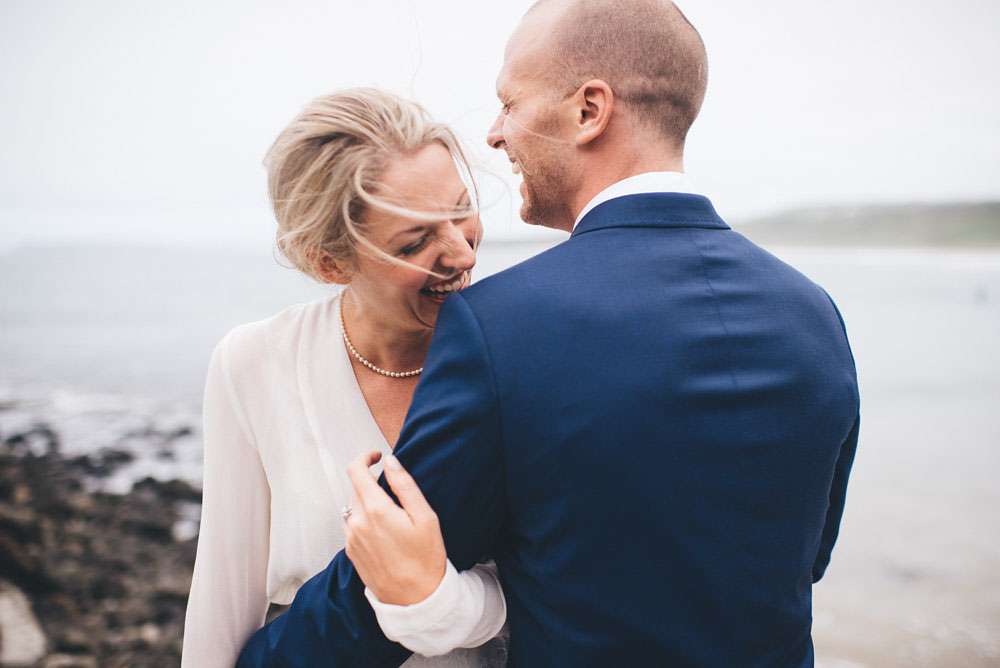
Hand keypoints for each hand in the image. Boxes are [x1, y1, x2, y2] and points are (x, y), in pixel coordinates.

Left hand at [344, 451, 446, 605]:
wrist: (415, 599)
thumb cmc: (426, 558)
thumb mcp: (425, 516)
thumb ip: (405, 485)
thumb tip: (390, 461)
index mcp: (375, 509)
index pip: (355, 471)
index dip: (365, 458)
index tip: (377, 457)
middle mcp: (357, 522)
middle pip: (356, 489)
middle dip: (372, 483)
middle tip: (395, 493)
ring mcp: (351, 539)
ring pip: (353, 507)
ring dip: (368, 503)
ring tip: (392, 516)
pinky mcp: (351, 552)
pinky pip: (353, 526)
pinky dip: (365, 521)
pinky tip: (385, 534)